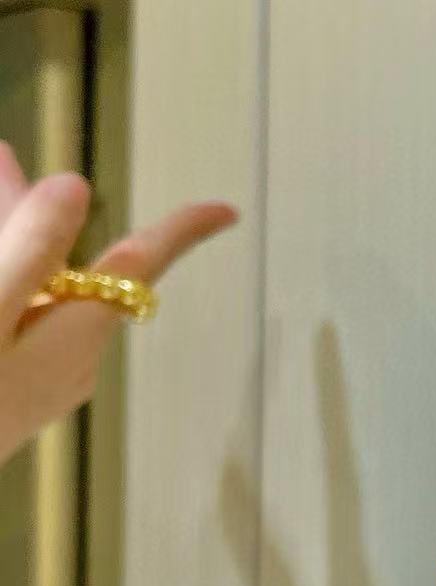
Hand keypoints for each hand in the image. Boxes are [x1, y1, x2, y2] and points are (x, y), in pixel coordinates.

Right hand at [0, 142, 234, 463]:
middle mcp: (71, 360)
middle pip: (67, 270)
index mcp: (75, 334)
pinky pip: (15, 323)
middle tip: (1, 155)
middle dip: (34, 213)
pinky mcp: (13, 396)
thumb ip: (29, 250)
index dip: (182, 230)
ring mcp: (40, 383)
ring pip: (34, 295)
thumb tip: (77, 187)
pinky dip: (1, 283)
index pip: (139, 265)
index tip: (229, 210)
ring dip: (5, 242)